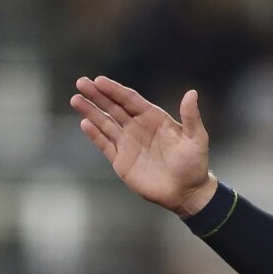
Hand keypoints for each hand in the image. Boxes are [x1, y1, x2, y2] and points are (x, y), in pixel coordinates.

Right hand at [70, 75, 215, 216]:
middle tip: (81, 82)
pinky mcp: (122, 161)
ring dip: (91, 112)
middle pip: (113, 107)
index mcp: (153, 118)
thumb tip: (192, 93)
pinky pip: (105, 145)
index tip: (99, 81)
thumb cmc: (194, 164)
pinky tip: (84, 123)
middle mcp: (138, 127)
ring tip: (76, 99)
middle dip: (97, 95)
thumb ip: (191, 117)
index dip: (114, 90)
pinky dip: (95, 135)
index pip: (130, 99)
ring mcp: (128, 144)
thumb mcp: (197, 139)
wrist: (186, 192)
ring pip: (105, 123)